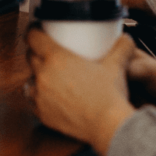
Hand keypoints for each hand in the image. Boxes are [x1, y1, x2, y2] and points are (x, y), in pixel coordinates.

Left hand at [27, 30, 136, 154]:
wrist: (108, 126)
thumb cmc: (110, 96)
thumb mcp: (116, 65)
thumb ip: (121, 47)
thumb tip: (125, 38)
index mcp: (57, 58)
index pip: (33, 37)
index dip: (33, 30)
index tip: (38, 30)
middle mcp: (44, 75)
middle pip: (30, 56)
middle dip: (36, 52)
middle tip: (47, 51)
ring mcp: (40, 96)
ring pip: (30, 79)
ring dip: (36, 75)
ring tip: (47, 74)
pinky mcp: (42, 113)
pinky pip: (32, 100)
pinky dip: (37, 96)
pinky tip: (47, 95)